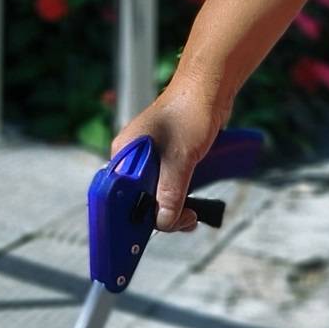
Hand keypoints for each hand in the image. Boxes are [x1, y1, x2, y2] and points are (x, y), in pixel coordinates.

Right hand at [111, 78, 227, 233]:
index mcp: (124, 155)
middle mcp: (132, 159)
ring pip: (154, 196)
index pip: (118, 199)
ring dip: (171, 210)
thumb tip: (163, 222)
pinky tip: (191, 206)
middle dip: (160, 217)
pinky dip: (177, 199)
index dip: (131, 220)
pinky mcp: (166, 160)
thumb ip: (170, 192)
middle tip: (187, 220)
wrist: (210, 87)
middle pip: (137, 201)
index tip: (144, 239)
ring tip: (192, 216)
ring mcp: (149, 160)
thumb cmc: (190, 112)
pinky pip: (166, 187)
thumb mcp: (180, 158)